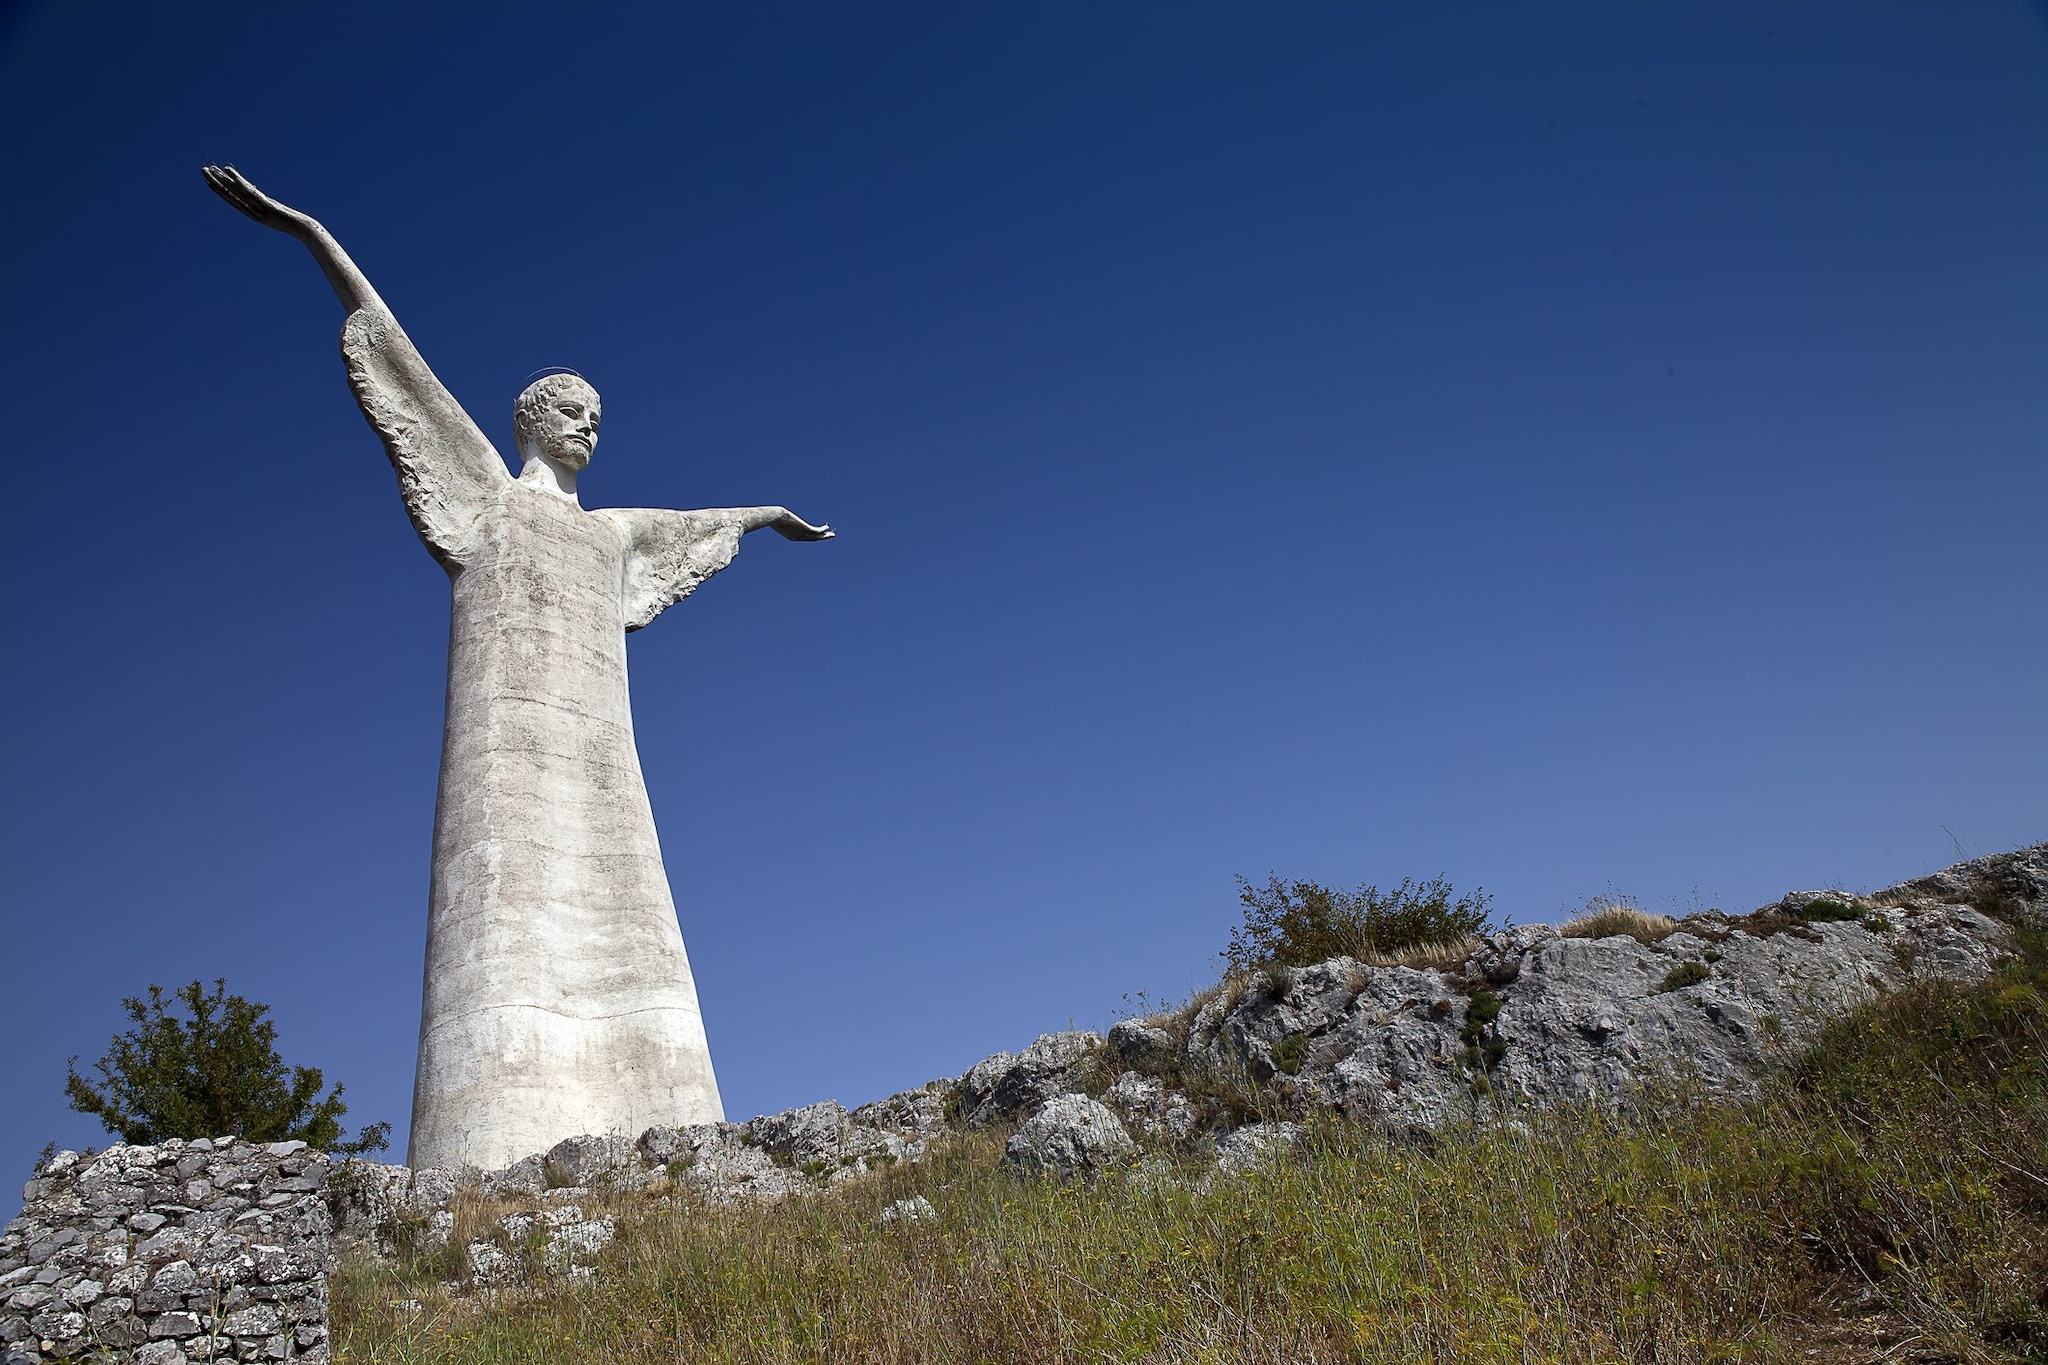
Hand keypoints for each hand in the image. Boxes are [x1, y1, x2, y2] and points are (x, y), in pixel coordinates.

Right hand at [203, 165, 319, 238]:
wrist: (308, 232)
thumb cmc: (298, 226)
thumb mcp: (282, 216)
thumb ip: (273, 211)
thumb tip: (268, 205)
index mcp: (256, 214)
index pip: (234, 201)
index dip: (221, 191)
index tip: (210, 180)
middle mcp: (254, 211)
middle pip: (231, 195)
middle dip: (216, 182)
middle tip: (202, 169)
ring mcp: (259, 208)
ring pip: (236, 192)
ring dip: (221, 180)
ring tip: (210, 169)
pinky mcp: (267, 206)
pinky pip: (250, 192)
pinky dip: (238, 181)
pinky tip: (228, 171)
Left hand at [771, 510, 833, 541]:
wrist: (775, 517)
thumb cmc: (774, 518)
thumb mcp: (778, 520)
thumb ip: (780, 519)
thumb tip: (778, 516)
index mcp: (793, 537)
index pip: (806, 538)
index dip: (814, 537)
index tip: (819, 535)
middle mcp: (799, 537)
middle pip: (813, 539)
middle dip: (822, 537)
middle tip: (830, 536)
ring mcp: (802, 533)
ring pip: (816, 536)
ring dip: (825, 535)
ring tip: (832, 534)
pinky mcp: (804, 528)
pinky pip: (816, 530)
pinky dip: (822, 529)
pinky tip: (827, 526)